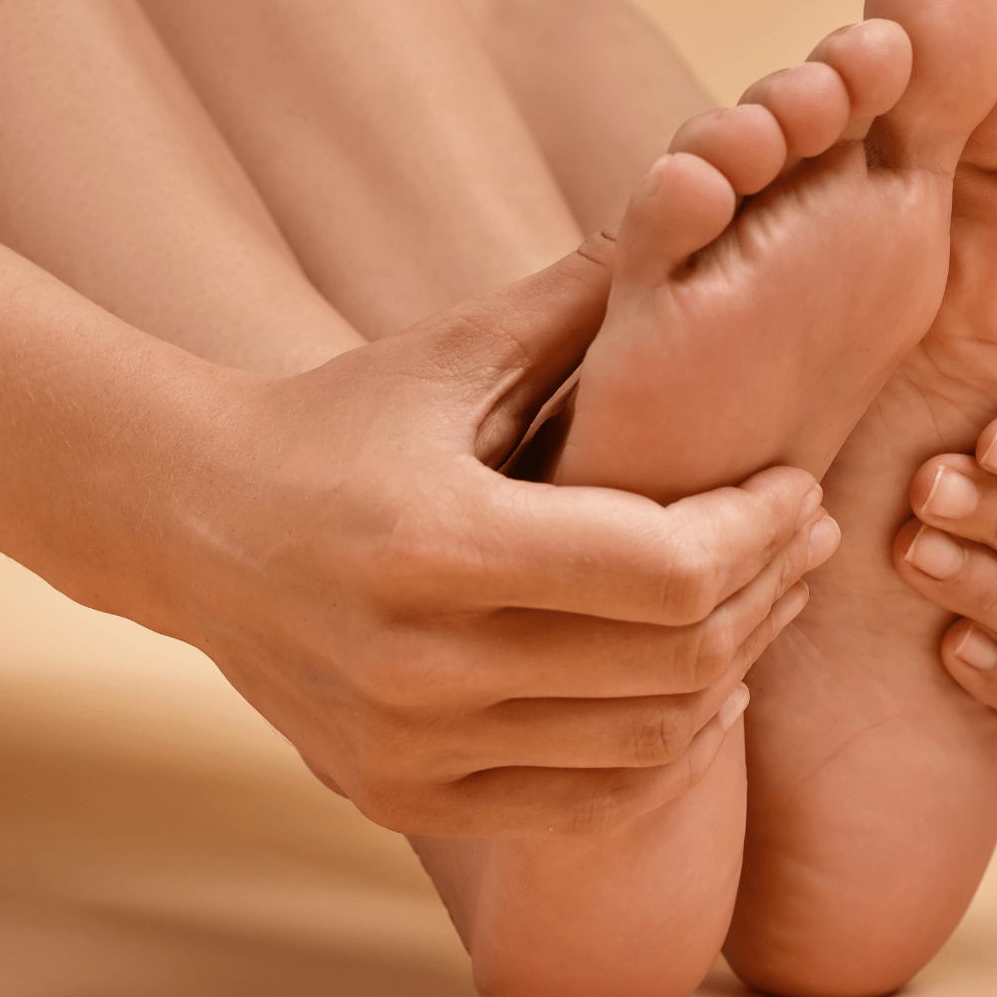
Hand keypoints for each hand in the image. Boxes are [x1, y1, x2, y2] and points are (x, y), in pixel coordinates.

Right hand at [160, 236, 838, 837]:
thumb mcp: (452, 352)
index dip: (763, 532)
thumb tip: (707, 194)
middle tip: (812, 537)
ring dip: (738, 669)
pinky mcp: (401, 796)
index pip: (670, 570)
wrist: (184, 524)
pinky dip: (665, 751)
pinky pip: (587, 802)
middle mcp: (420, 666)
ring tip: (770, 599)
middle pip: (678, 660)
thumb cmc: (340, 421)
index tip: (800, 485)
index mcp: (438, 542)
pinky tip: (703, 689)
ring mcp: (407, 748)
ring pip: (650, 742)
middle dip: (773, 591)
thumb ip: (582, 300)